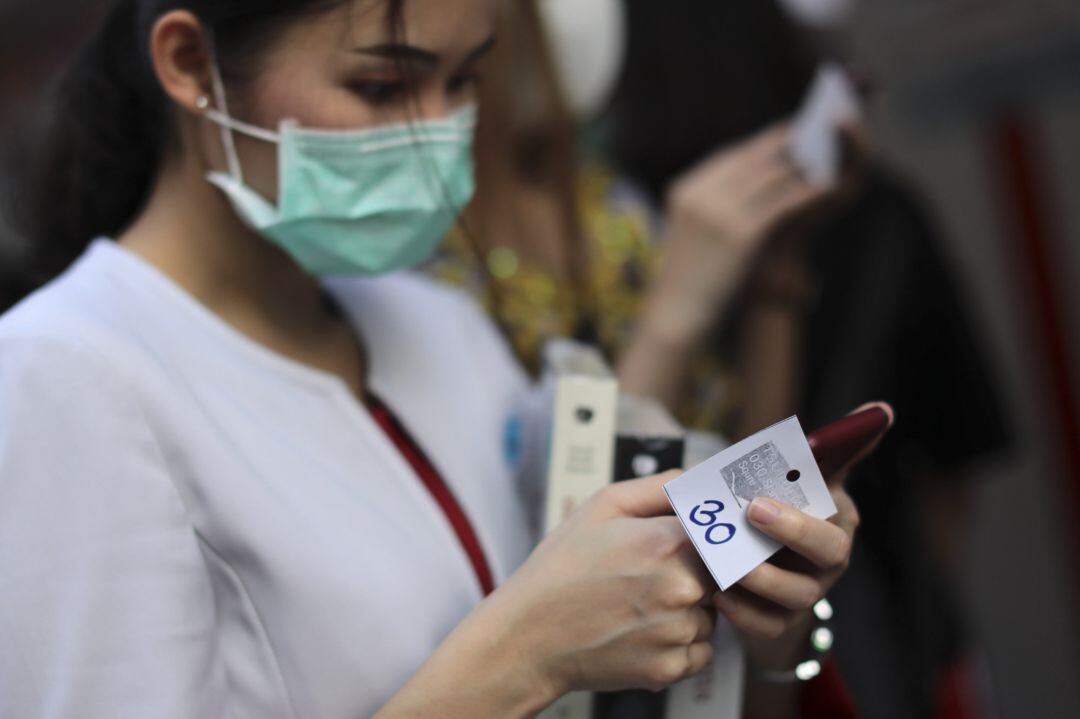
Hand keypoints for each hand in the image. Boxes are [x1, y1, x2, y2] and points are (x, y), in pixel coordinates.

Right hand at [483, 471, 718, 698]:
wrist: (528, 635)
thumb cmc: (561, 568)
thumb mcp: (602, 506)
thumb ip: (659, 488)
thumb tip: (697, 483)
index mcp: (668, 542)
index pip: (718, 534)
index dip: (700, 539)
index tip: (683, 545)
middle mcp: (682, 587)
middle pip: (718, 575)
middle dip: (692, 574)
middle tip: (646, 577)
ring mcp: (679, 631)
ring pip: (710, 615)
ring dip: (687, 611)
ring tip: (638, 607)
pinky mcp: (671, 668)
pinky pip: (701, 651)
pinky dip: (680, 645)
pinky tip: (642, 633)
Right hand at [651, 123, 836, 338]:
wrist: (676, 311)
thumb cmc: (685, 275)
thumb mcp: (688, 229)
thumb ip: (709, 202)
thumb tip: (748, 181)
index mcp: (684, 190)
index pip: (726, 156)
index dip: (757, 145)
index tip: (779, 136)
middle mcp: (702, 195)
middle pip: (750, 160)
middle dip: (782, 147)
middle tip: (809, 138)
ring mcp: (721, 213)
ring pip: (770, 177)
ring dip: (798, 167)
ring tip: (821, 162)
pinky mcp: (743, 234)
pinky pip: (782, 203)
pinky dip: (806, 193)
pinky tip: (822, 190)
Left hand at [715, 402, 891, 668]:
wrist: (773, 562)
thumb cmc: (788, 505)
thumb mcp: (810, 475)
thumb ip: (837, 446)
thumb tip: (881, 408)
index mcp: (838, 519)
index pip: (837, 516)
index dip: (802, 512)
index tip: (760, 500)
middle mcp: (830, 559)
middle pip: (828, 554)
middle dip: (790, 532)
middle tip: (750, 512)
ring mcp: (809, 593)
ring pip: (797, 594)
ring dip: (760, 577)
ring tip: (722, 559)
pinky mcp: (782, 620)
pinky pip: (767, 624)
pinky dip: (744, 612)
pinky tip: (718, 593)